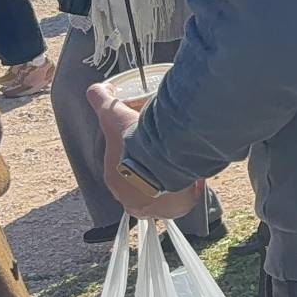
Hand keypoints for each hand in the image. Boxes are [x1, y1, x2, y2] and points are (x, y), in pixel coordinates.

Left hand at [86, 83, 207, 219]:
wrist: (164, 163)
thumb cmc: (137, 142)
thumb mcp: (112, 115)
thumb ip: (100, 98)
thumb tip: (98, 87)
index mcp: (113, 178)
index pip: (123, 166)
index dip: (137, 152)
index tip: (151, 142)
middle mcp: (129, 198)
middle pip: (144, 181)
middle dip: (155, 168)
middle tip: (169, 152)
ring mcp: (152, 207)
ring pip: (166, 193)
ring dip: (175, 182)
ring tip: (186, 165)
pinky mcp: (175, 209)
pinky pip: (185, 200)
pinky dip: (192, 189)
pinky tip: (198, 176)